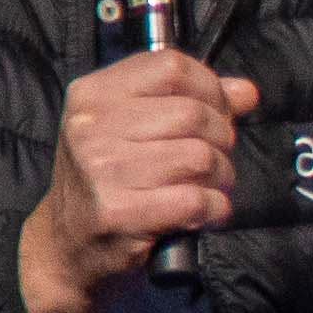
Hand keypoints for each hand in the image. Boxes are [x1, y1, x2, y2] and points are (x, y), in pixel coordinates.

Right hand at [17, 50, 259, 312]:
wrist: (67, 245)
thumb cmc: (108, 181)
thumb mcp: (134, 129)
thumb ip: (191, 102)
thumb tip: (245, 92)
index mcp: (93, 94)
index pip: (172, 67)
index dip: (211, 89)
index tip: (217, 113)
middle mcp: (90, 127)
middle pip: (193, 113)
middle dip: (222, 140)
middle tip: (214, 160)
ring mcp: (101, 170)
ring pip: (200, 157)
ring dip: (221, 177)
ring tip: (208, 188)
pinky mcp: (118, 212)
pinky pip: (195, 200)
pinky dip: (214, 209)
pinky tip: (204, 213)